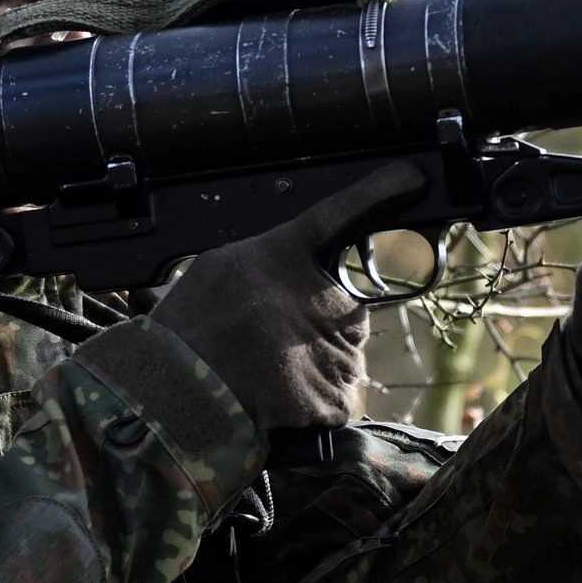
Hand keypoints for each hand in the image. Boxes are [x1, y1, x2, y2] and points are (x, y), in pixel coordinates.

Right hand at [153, 161, 426, 431]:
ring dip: (318, 367)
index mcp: (282, 259)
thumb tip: (305, 275)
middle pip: (349, 310)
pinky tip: (279, 402)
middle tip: (274, 343)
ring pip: (345, 357)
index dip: (378, 193)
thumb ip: (271, 266)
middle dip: (324, 327)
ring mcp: (329, 350)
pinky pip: (338, 399)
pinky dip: (315, 405)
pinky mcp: (332, 396)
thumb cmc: (186, 333)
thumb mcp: (218, 270)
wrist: (171, 397)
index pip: (339, 216)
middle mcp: (316, 299)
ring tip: (269, 376)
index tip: (410, 177)